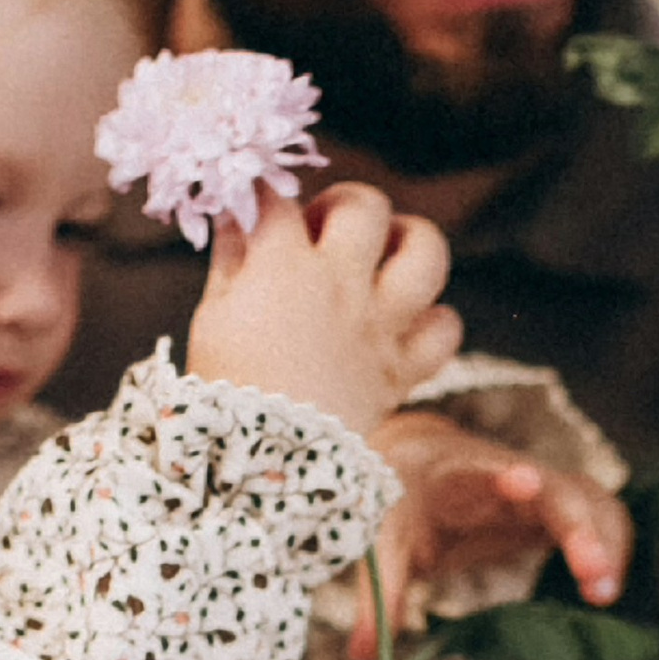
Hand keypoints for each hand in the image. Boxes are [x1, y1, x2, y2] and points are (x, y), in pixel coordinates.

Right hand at [185, 185, 461, 444]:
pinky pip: (445, 329)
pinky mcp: (404, 367)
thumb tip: (237, 215)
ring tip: (385, 254)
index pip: (276, 200)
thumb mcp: (213, 316)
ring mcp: (380, 324)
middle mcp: (342, 285)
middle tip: (324, 231)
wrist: (262, 463)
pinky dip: (434, 321)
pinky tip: (406, 323)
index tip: (256, 207)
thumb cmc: (227, 387)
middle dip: (342, 204)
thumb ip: (232, 257)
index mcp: (285, 268)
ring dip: (409, 240)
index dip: (263, 195)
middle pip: (364, 206)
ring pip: (427, 251)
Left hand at [349, 414, 631, 653]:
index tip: (523, 485)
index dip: (513, 477)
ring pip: (593, 501)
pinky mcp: (559, 507)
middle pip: (562, 490)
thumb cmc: (401, 500)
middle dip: (582, 531)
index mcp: (464, 473)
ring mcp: (543, 488)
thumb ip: (381, 596)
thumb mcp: (385, 542)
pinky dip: (613, 548)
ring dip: (608, 543)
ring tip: (604, 596)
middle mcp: (514, 473)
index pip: (494, 467)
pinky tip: (605, 591)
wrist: (419, 463)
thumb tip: (361, 655)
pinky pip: (601, 518)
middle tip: (596, 581)